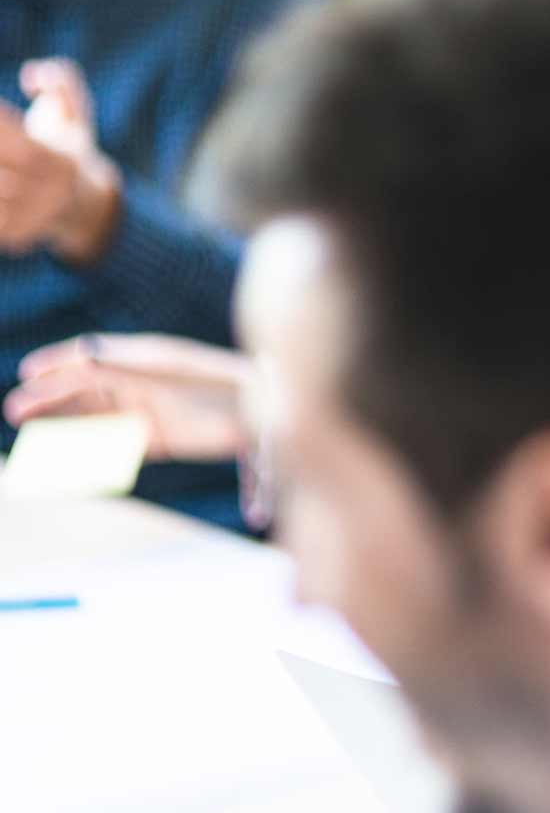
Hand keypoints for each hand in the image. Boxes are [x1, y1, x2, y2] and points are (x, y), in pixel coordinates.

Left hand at [0, 58, 121, 263]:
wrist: (82, 204)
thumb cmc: (67, 145)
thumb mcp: (74, 110)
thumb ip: (61, 81)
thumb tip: (32, 76)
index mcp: (63, 163)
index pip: (25, 148)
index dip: (1, 129)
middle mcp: (51, 194)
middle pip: (2, 173)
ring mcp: (32, 218)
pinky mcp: (13, 236)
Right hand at [4, 333, 251, 459]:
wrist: (262, 413)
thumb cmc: (217, 383)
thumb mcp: (167, 371)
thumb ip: (124, 364)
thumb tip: (82, 351)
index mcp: (139, 359)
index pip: (87, 360)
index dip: (55, 366)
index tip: (26, 373)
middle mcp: (138, 385)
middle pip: (81, 392)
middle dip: (47, 401)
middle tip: (14, 413)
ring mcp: (146, 413)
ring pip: (91, 421)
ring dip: (61, 429)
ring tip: (30, 439)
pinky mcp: (157, 441)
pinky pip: (112, 448)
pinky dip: (87, 454)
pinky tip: (64, 461)